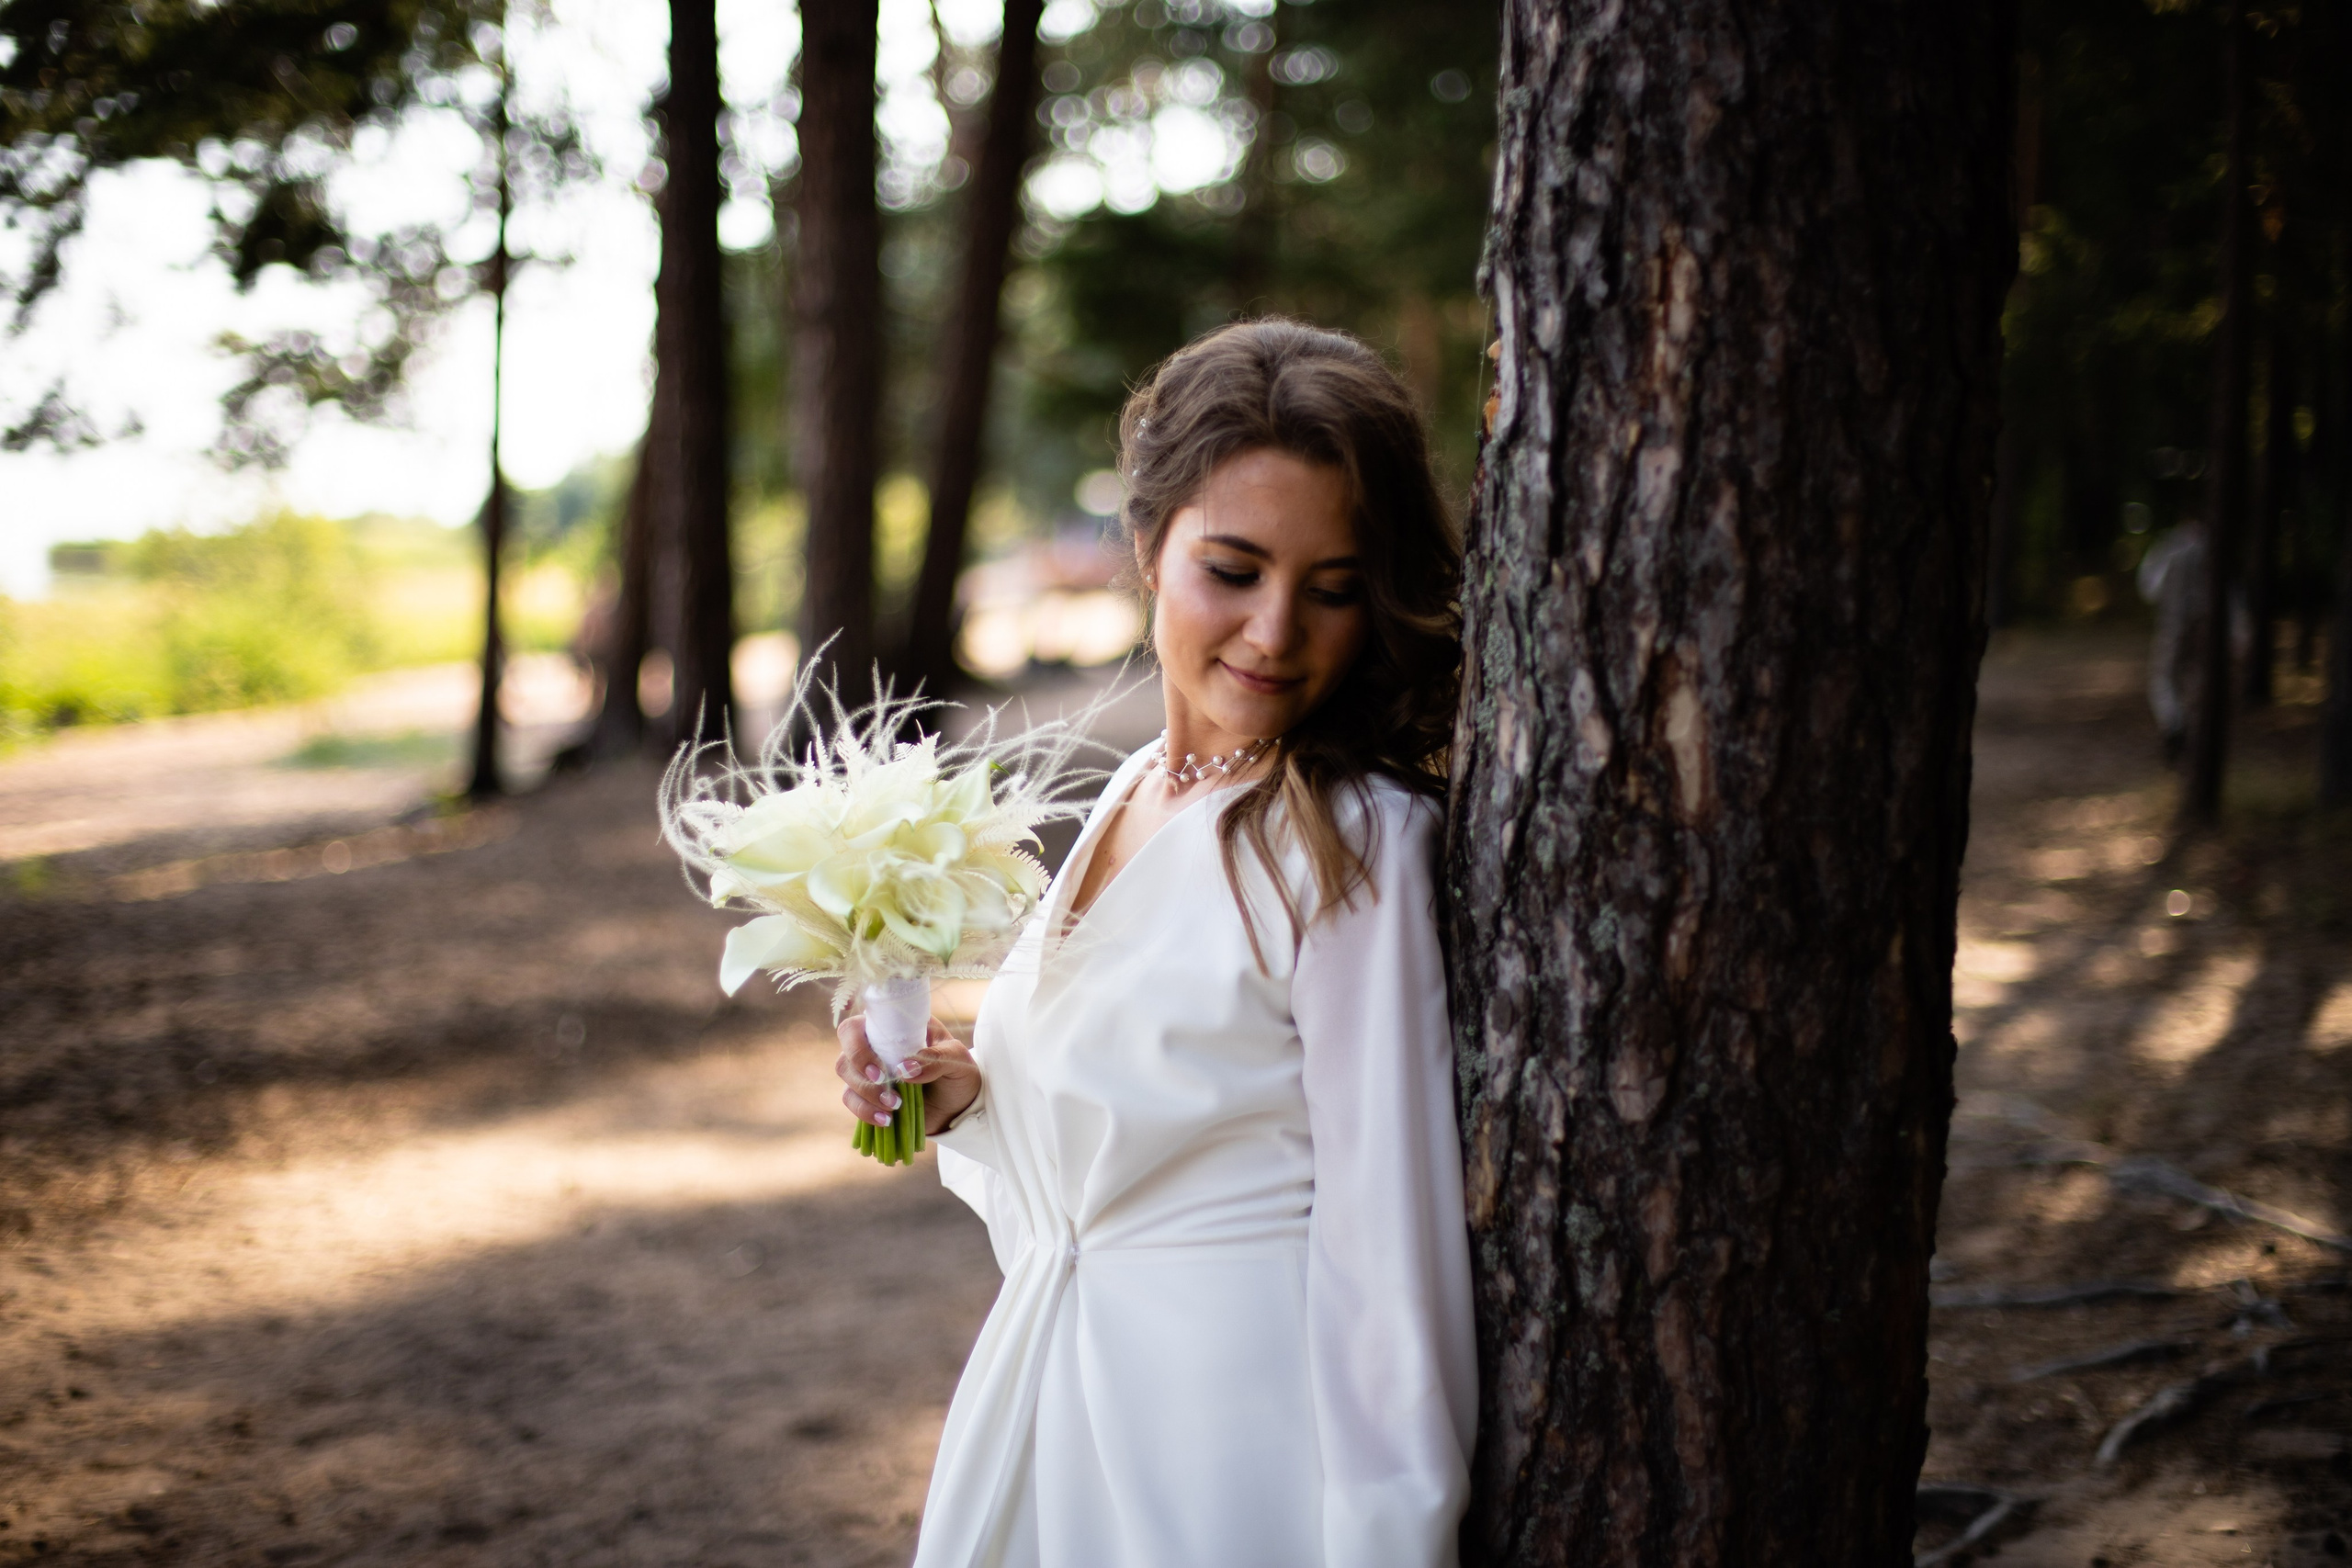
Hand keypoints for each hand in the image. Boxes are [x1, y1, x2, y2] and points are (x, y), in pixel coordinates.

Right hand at [835, 1016, 981, 1136]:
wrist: (959, 1105)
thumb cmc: (957, 1071)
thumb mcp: (957, 1059)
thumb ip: (935, 1059)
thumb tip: (904, 1068)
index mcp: (893, 1029)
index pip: (857, 1026)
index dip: (855, 1042)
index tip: (879, 1068)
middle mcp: (875, 1048)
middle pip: (846, 1055)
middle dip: (862, 1074)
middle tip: (887, 1087)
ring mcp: (869, 1073)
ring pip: (847, 1080)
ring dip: (865, 1095)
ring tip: (894, 1107)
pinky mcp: (869, 1098)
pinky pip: (852, 1102)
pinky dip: (865, 1112)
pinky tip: (886, 1120)